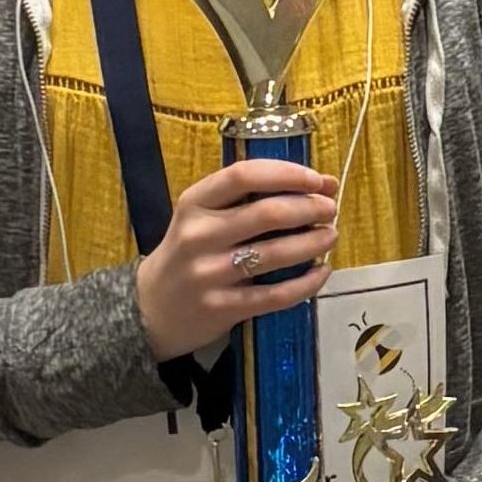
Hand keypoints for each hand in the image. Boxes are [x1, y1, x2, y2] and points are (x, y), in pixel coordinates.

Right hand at [136, 157, 339, 366]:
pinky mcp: (222, 308)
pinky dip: (307, 282)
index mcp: (194, 203)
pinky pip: (276, 295)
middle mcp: (198, 236)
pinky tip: (321, 272)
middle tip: (330, 209)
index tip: (317, 179)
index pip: (244, 176)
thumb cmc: (187, 253)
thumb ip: (247, 199)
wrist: (150, 308)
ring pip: (276, 253)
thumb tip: (319, 184)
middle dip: (310, 208)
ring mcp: (209, 274)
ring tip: (330, 236)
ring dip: (314, 242)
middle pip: (267, 214)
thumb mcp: (201, 217)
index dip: (287, 173)